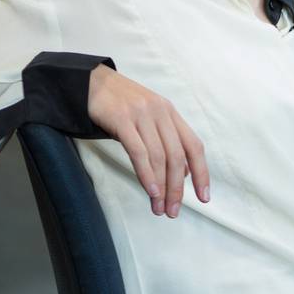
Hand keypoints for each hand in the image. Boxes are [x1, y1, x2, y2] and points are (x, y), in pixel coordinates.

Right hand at [88, 66, 209, 217]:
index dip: (202, 172)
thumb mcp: (148, 118)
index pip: (194, 146)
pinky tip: (150, 191)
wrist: (89, 81)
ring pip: (159, 157)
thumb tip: (184, 172)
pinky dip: (146, 174)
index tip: (204, 197)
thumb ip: (165, 141)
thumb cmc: (119, 104)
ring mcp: (142, 115)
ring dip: (162, 187)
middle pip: (178, 156)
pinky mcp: (122, 119)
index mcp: (171, 113)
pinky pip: (139, 151)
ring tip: (159, 209)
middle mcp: (161, 113)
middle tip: (174, 212)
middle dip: (178, 188)